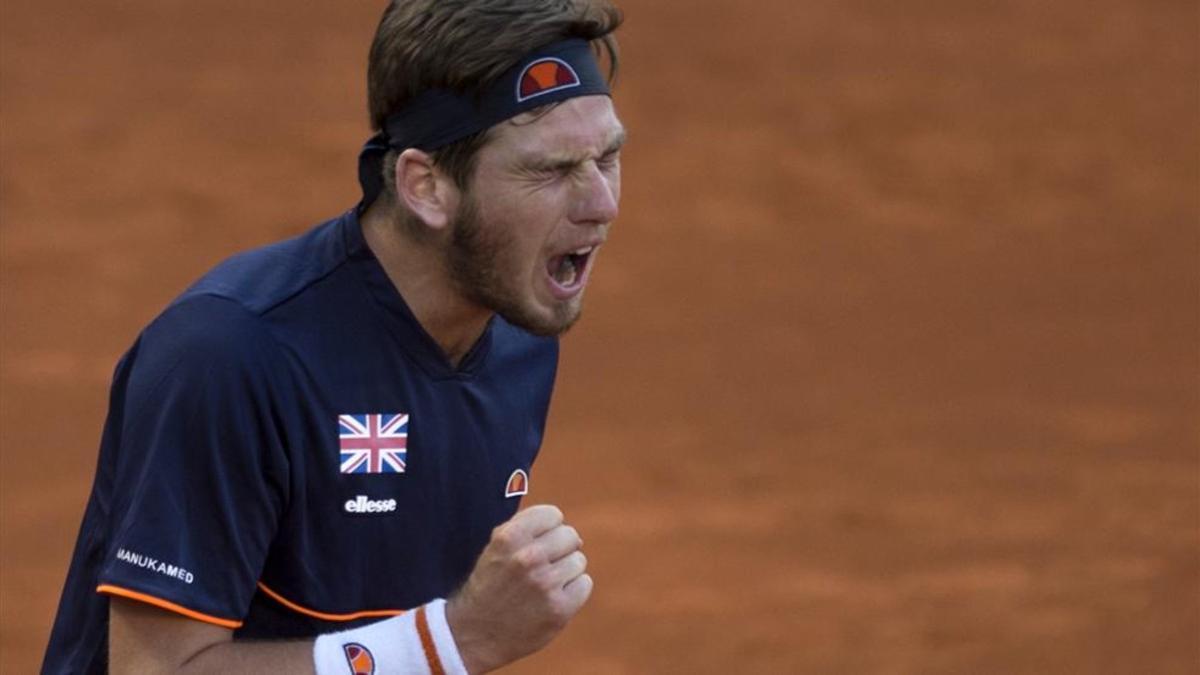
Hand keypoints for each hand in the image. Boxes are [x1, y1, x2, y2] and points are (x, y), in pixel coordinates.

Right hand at [446, 504, 592, 672]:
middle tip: (544, 565)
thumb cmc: (490, 586)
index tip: (539, 541)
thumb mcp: (495, 548)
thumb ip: (524, 529)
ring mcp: (545, 584)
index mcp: (509, 537)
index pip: (553, 514)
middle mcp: (528, 558)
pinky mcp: (559, 609)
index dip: (548, 528)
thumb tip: (565, 529)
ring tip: (544, 585)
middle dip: (560, 549)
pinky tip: (553, 598)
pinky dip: (573, 591)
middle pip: (570, 536)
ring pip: (579, 561)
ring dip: (566, 571)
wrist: (475, 635)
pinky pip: (584, 584)